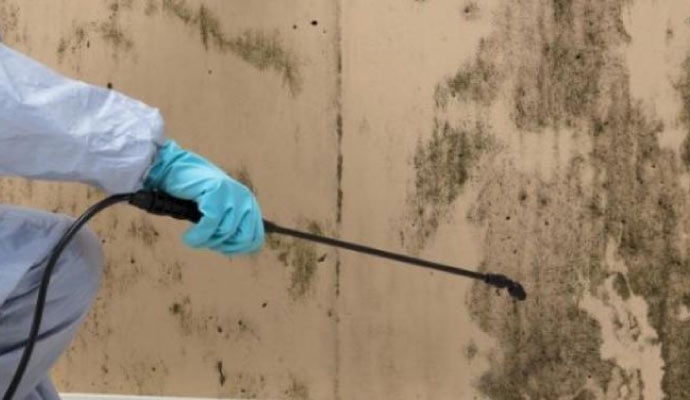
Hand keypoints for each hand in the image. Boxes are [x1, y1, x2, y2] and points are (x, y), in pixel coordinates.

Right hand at [144, 141, 263, 254]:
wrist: (175, 169)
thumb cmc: (195, 196)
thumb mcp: (220, 213)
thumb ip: (231, 227)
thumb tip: (237, 250)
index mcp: (249, 205)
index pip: (255, 240)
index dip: (236, 249)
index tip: (218, 248)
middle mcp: (245, 198)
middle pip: (242, 239)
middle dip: (222, 245)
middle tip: (204, 241)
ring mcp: (232, 193)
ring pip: (225, 232)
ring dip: (206, 241)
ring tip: (193, 238)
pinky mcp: (217, 190)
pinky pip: (211, 223)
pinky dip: (198, 235)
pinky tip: (189, 237)